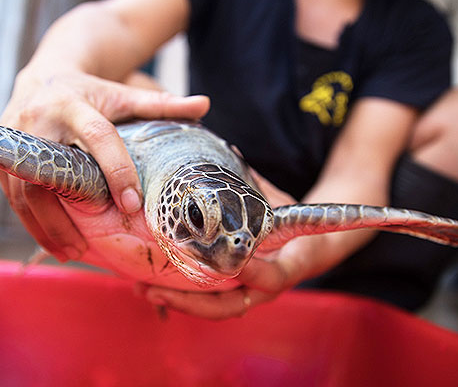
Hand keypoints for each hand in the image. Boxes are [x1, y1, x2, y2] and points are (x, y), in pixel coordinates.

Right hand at [0, 63, 208, 261]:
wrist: (43, 77)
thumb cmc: (90, 93)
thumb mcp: (123, 94)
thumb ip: (160, 103)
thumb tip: (205, 105)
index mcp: (73, 104)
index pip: (97, 137)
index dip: (117, 170)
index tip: (133, 204)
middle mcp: (37, 121)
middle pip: (49, 175)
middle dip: (67, 215)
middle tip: (90, 247)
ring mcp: (13, 141)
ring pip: (24, 192)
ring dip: (46, 227)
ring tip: (73, 253)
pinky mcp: (2, 157)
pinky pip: (13, 195)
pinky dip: (32, 222)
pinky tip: (53, 242)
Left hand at [138, 172, 373, 319]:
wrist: (312, 251)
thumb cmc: (297, 224)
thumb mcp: (285, 204)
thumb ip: (258, 184)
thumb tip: (229, 149)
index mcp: (288, 265)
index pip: (271, 277)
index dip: (253, 272)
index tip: (234, 262)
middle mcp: (266, 287)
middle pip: (230, 305)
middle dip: (192, 301)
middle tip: (157, 290)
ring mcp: (250, 295)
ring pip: (215, 309)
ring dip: (180, 303)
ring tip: (145, 292)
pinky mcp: (235, 295)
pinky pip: (208, 303)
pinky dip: (182, 299)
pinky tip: (152, 290)